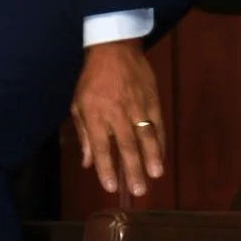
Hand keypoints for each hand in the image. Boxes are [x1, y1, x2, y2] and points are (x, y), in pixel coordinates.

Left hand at [70, 41, 165, 199]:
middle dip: (133, 169)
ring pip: (146, 136)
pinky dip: (160, 142)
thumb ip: (84, 136)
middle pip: (126, 146)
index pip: (102, 147)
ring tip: (156, 175)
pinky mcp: (152, 101)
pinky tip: (162, 156)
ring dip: (152, 157)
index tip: (111, 187)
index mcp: (95, 115)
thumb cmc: (92, 80)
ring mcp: (137, 106)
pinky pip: (158, 125)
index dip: (106, 169)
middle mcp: (117, 113)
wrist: (114, 50)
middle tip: (139, 191)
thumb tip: (88, 163)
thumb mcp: (78, 105)